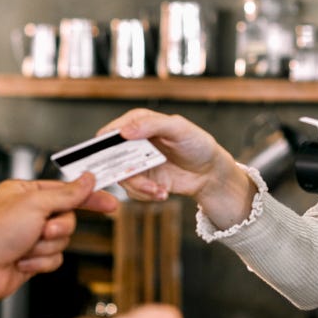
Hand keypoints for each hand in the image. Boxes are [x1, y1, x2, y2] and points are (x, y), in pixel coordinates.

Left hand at [0, 175, 117, 302]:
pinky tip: (21, 261)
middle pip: (68, 218)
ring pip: (62, 241)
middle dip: (57, 228)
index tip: (109, 203)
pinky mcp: (31, 259)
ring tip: (25, 247)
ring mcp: (29, 238)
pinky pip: (54, 259)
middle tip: (42, 229)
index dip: (90, 197)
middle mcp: (28, 214)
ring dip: (45, 246)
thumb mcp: (35, 204)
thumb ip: (67, 194)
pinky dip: (40, 262)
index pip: (67, 191)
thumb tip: (87, 180)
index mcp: (26, 194)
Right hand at [106, 108, 257, 229]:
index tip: (114, 157)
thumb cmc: (197, 144)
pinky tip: (162, 193)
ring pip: (121, 178)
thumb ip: (152, 125)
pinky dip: (146, 195)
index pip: (112, 131)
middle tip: (141, 180)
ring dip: (139, 187)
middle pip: (111, 158)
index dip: (107, 144)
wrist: (210, 172)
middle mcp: (133, 143)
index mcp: (139, 122)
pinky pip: (132, 191)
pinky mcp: (142, 180)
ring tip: (158, 190)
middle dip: (125, 172)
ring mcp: (136, 162)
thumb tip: (124, 131)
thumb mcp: (179, 129)